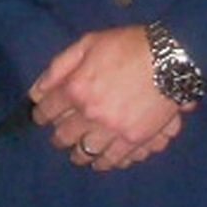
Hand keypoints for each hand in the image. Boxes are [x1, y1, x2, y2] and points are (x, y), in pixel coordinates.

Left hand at [30, 27, 187, 170]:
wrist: (170, 58)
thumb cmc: (127, 45)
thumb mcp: (88, 44)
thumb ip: (59, 67)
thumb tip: (37, 91)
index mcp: (77, 89)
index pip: (47, 111)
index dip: (41, 115)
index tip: (42, 118)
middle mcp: (91, 114)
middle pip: (64, 137)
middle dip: (59, 138)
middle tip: (59, 139)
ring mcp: (114, 130)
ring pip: (87, 154)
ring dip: (80, 155)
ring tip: (79, 154)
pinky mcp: (136, 140)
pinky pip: (116, 160)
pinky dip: (107, 162)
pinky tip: (104, 160)